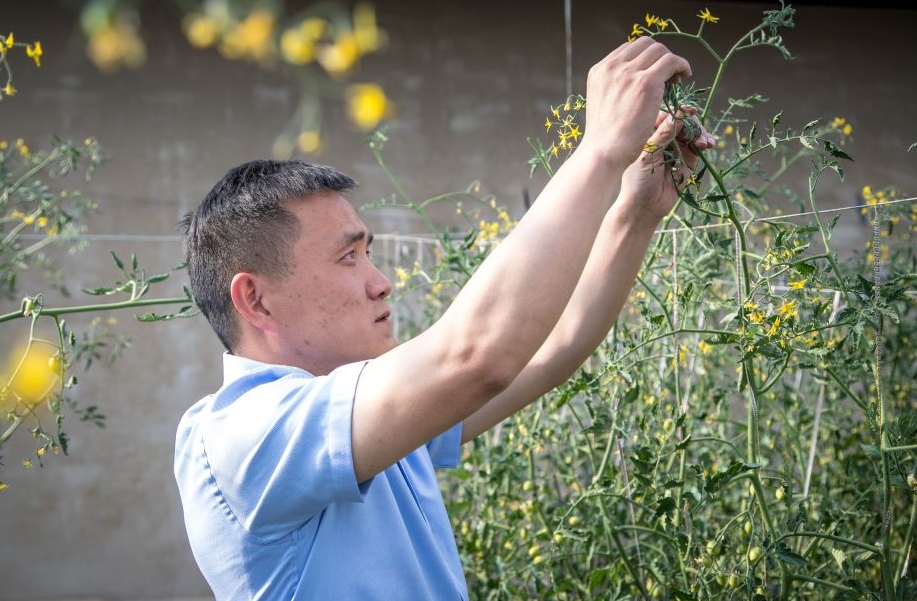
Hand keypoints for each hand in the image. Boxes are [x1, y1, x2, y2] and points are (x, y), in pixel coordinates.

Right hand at [578, 37, 692, 166]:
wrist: (604, 152)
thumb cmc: (604, 139)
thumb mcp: (603, 104)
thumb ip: (615, 88)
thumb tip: (633, 82)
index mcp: (599, 70)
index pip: (628, 49)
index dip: (645, 58)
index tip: (653, 72)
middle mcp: (612, 66)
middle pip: (644, 44)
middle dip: (659, 56)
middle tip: (668, 75)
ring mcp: (628, 73)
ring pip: (660, 50)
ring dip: (672, 61)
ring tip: (677, 79)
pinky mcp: (646, 82)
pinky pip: (672, 61)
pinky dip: (681, 65)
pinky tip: (685, 77)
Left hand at [619, 107, 714, 220]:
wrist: (645, 207)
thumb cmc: (638, 180)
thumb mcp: (648, 155)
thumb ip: (663, 135)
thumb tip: (678, 114)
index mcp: (649, 134)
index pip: (666, 116)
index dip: (678, 112)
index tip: (689, 111)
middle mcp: (664, 139)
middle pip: (683, 122)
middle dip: (693, 124)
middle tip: (697, 131)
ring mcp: (677, 149)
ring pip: (692, 133)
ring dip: (701, 134)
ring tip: (705, 142)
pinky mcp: (688, 161)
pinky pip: (698, 147)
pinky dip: (705, 143)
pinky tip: (709, 144)